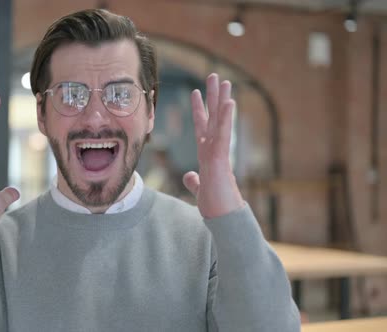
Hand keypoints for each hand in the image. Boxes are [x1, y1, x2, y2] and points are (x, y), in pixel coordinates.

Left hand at [183, 73, 242, 218]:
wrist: (222, 216)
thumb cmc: (214, 203)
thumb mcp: (199, 188)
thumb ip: (194, 180)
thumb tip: (189, 176)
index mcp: (207, 153)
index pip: (202, 125)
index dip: (199, 109)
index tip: (195, 92)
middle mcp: (214, 148)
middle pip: (214, 117)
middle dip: (213, 96)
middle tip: (214, 75)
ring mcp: (219, 151)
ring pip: (220, 121)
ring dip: (222, 100)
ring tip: (224, 80)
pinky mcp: (221, 158)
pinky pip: (224, 134)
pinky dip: (226, 118)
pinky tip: (229, 102)